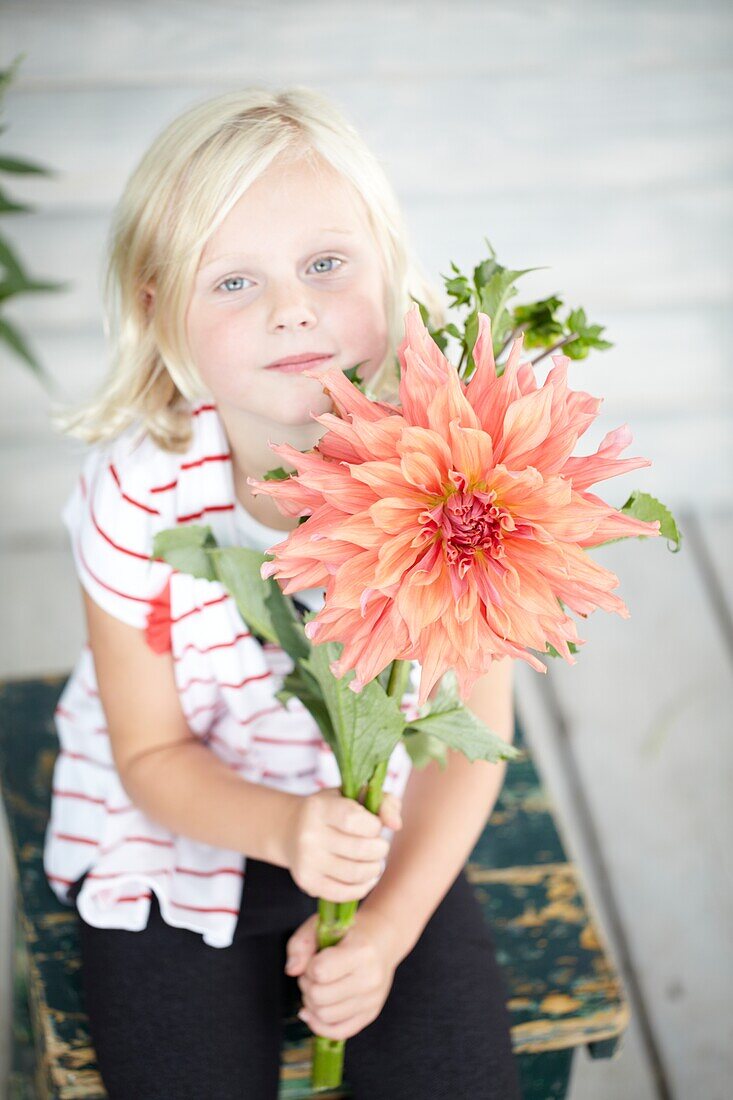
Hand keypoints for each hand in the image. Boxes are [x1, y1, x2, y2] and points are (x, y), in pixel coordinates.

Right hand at [283, 787, 401, 901]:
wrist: (291, 829)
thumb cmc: (333, 809)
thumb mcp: (355, 795)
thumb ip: (384, 802)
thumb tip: (396, 825)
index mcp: (320, 808)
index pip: (354, 820)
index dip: (373, 825)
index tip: (373, 825)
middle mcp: (309, 834)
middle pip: (360, 850)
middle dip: (380, 849)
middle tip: (379, 846)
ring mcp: (307, 861)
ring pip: (355, 874)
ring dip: (374, 869)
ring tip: (375, 862)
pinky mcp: (307, 882)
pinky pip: (344, 893)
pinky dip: (362, 887)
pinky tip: (365, 877)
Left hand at [285, 906, 399, 1039]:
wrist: (383, 940)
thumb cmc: (350, 931)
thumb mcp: (322, 925)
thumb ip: (301, 944)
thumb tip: (291, 971)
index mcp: (361, 951)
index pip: (320, 971)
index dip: (308, 966)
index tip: (314, 958)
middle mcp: (370, 979)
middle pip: (319, 997)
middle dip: (306, 985)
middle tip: (312, 974)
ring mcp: (372, 1000)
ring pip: (325, 1016)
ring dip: (311, 1003)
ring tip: (317, 986)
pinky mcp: (370, 1014)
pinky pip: (338, 1032)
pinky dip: (319, 1025)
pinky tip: (312, 1011)